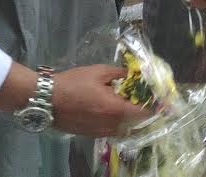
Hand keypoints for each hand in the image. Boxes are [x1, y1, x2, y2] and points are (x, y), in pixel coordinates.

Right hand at [0, 63, 144, 136]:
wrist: (46, 100)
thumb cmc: (73, 83)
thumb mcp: (98, 71)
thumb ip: (119, 73)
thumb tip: (133, 74)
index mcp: (114, 109)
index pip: (143, 113)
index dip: (154, 107)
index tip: (159, 100)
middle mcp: (110, 125)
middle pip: (134, 123)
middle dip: (139, 111)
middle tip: (139, 98)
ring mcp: (100, 132)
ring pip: (122, 128)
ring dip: (127, 118)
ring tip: (123, 102)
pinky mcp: (90, 135)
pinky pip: (110, 130)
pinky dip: (114, 122)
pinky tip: (108, 108)